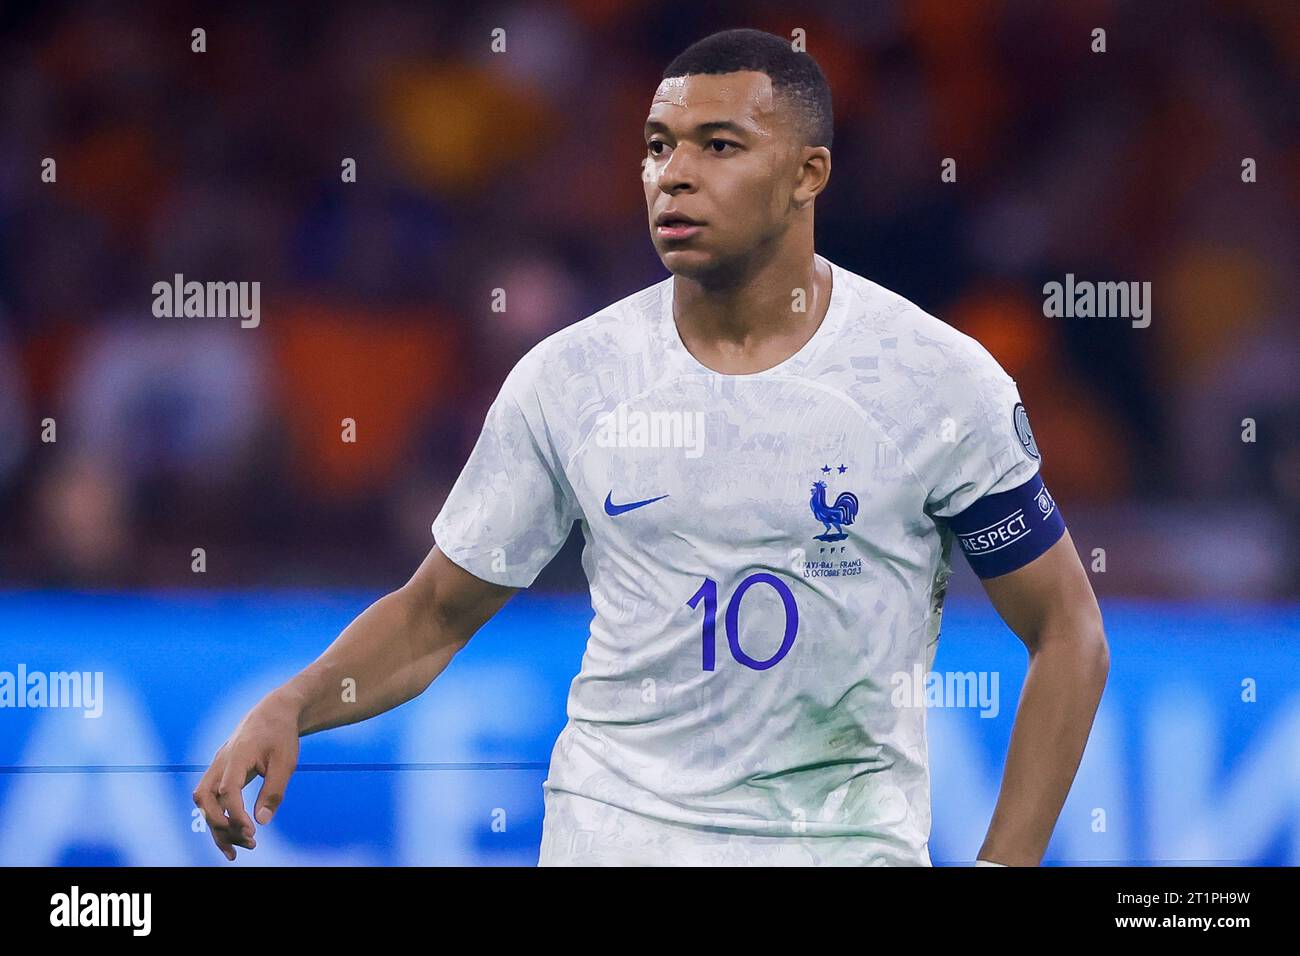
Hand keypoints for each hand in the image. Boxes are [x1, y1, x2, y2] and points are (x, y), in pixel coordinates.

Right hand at [193, 692, 301, 860]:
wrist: (273, 713)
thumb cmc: (281, 736)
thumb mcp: (286, 762)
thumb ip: (274, 791)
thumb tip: (262, 822)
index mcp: (237, 756)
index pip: (227, 790)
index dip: (235, 814)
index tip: (251, 832)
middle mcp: (220, 762)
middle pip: (206, 799)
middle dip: (221, 825)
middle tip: (248, 842)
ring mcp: (216, 767)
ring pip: (203, 802)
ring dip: (216, 826)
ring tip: (237, 849)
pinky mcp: (219, 773)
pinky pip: (210, 799)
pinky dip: (217, 817)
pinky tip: (232, 835)